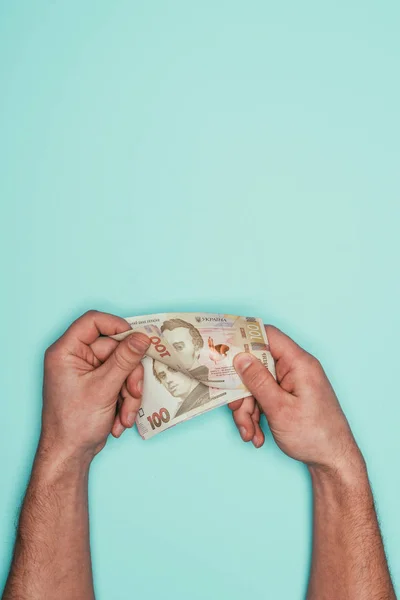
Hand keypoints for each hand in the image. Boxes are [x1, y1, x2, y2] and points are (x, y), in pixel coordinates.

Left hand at [41, 310, 149, 460]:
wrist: (70, 454)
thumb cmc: (74, 423)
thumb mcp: (103, 387)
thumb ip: (124, 359)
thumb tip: (142, 338)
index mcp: (67, 351)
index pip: (93, 322)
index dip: (117, 326)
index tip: (137, 339)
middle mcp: (76, 357)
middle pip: (115, 349)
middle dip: (128, 375)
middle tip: (134, 393)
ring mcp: (88, 371)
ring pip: (122, 367)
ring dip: (129, 391)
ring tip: (125, 414)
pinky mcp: (98, 384)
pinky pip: (120, 381)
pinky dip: (124, 399)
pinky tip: (120, 418)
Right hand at [229, 326, 362, 471]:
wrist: (334, 462)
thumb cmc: (314, 435)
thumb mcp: (279, 408)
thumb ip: (258, 381)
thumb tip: (240, 356)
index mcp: (299, 363)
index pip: (268, 335)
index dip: (244, 338)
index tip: (224, 351)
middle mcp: (296, 369)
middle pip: (257, 366)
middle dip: (243, 392)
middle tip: (237, 412)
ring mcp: (292, 383)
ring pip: (257, 385)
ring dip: (248, 410)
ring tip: (250, 433)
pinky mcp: (289, 397)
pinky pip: (265, 397)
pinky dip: (257, 415)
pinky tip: (257, 434)